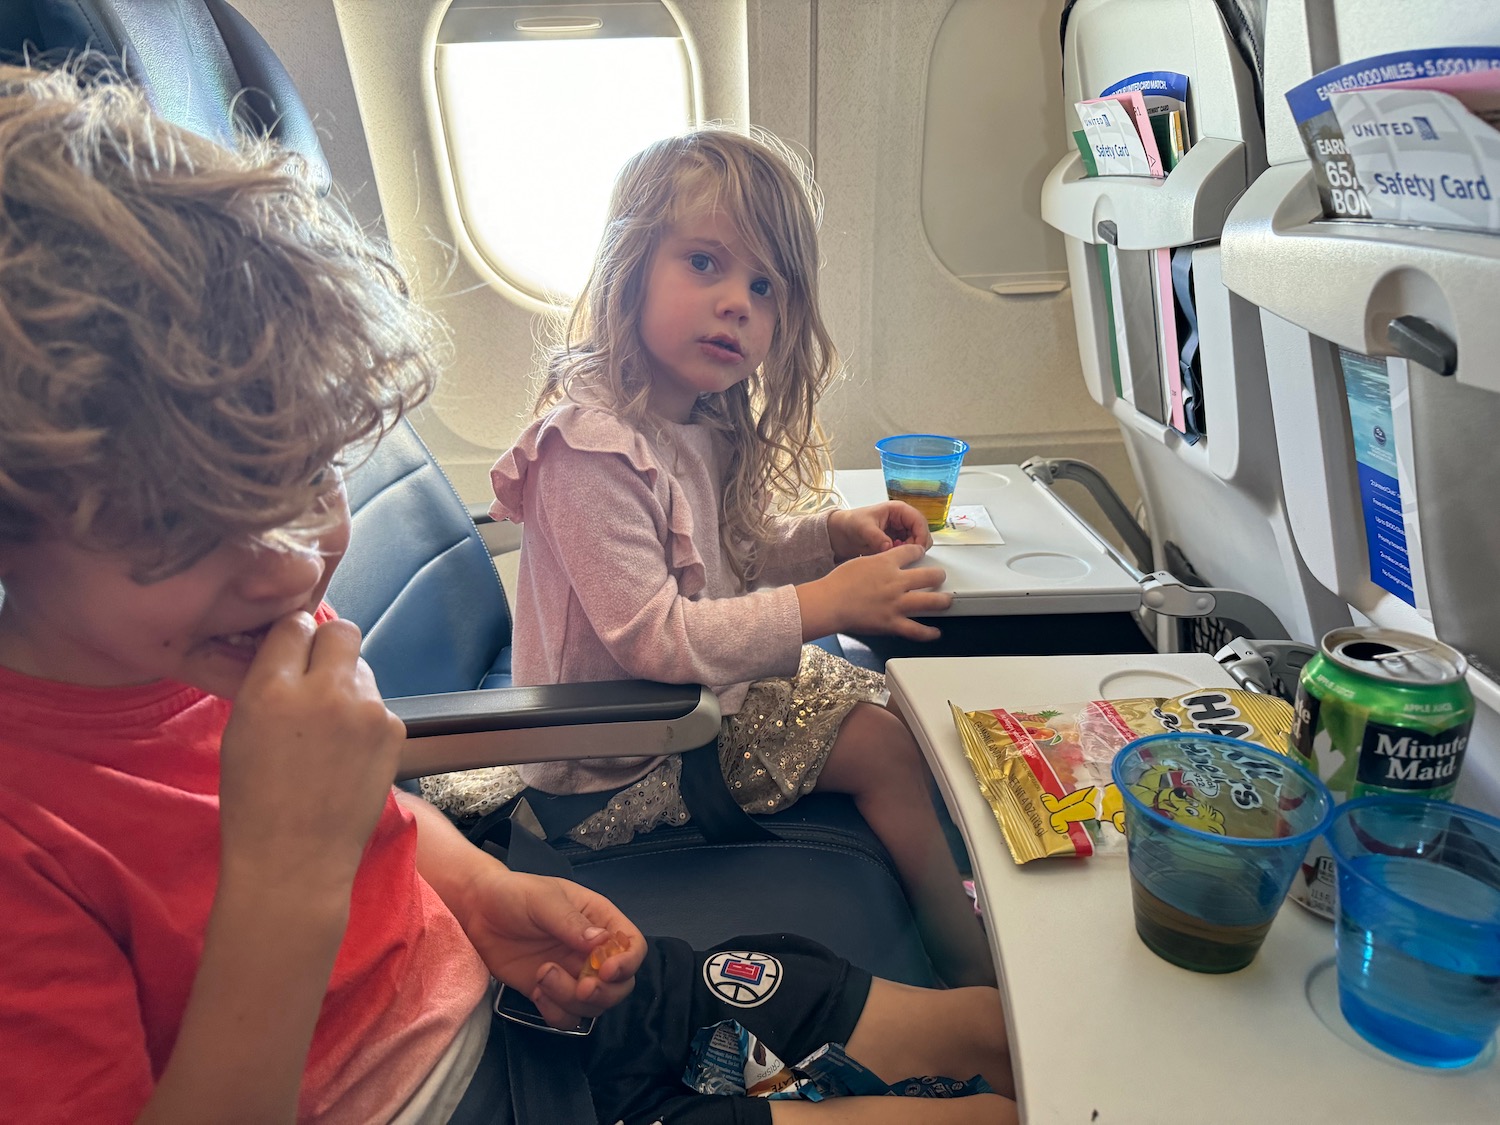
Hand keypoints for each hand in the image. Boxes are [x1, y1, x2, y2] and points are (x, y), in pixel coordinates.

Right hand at [218, 612, 405, 895]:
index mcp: (273, 689)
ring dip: (347, 686)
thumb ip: (268, 682)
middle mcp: (325, 690)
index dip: (293, 639)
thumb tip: (293, 648)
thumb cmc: (253, 800)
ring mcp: (367, 709)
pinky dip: (365, 719)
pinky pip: (378, 704)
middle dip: (329, 647)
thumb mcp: (240, 729)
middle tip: (318, 678)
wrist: (296, 858)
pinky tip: (349, 752)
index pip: (294, 625)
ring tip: (330, 731)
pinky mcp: (394, 729)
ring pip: (362, 669)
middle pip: (341, 630)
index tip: (291, 655)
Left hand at [452, 867, 645, 1029]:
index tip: (606, 971)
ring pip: (594, 1006)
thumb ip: (570, 921)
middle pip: (620, 985)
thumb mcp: (543, 899)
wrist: (478, 911)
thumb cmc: (514, 894)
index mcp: (599, 921)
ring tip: (542, 977)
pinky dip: (555, 1013)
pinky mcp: (550, 993)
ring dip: (571, 1000)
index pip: (632, 945)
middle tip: (580, 988)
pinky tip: (536, 992)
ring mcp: (572, 975)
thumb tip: (600, 942)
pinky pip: (566, 1017)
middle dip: (604, 992)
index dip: (627, 962)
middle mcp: (592, 952)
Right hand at [797, 542, 951, 640]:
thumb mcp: (859, 562)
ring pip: (931, 601)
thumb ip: (876, 561)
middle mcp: (897, 582)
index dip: (919, 552)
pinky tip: (936, 633)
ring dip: (942, 601)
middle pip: (930, 575)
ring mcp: (897, 603)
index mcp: (886, 563)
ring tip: (946, 601)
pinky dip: (929, 633)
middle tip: (940, 577)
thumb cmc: (837, 583)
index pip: (912, 552)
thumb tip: (883, 562)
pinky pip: (916, 630)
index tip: (921, 554)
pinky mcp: (892, 623)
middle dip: (939, 576)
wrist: (829, 602)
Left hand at [827, 502, 932, 560]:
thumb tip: (889, 547)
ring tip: (892, 553)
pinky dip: (902, 556)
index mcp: (898, 510)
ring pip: (917, 544)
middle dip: (915, 546)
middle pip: (922, 534)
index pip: (919, 521)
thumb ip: (877, 537)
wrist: (841, 533)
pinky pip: (907, 552)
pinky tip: (889, 556)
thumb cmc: (852, 522)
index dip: (921, 535)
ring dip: (909, 552)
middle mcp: (903, 520)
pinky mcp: (897, 544)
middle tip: (901, 554)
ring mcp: (901, 533)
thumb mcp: (863, 528)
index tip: (915, 549)